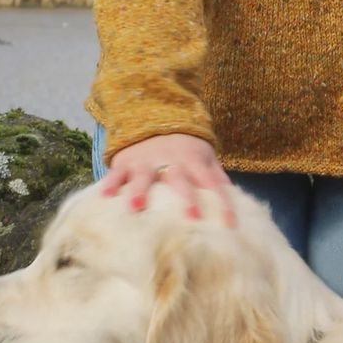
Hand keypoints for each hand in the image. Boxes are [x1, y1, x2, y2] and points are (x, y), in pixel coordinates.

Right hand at [100, 133, 235, 225]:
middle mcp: (172, 161)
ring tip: (136, 206)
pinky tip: (104, 196)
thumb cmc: (185, 149)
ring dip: (140, 190)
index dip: (223, 203)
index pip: (213, 183)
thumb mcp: (206, 158)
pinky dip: (111, 183)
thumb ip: (217, 179)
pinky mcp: (126, 162)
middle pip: (179, 179)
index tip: (229, 224)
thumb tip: (238, 206)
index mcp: (195, 162)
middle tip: (192, 216)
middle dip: (186, 196)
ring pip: (144, 176)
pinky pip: (117, 172)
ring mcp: (147, 161)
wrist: (155, 119)